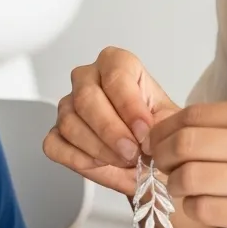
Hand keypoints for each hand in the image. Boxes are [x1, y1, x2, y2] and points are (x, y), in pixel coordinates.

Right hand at [43, 48, 179, 197]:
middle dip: (110, 130)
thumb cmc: (156, 133)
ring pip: (70, 122)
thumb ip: (162, 125)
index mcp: (117, 64)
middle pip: (86, 97)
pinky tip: (100, 163)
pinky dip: (78, 158)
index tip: (144, 131)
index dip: (129, 105)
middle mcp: (88, 79)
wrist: (149, 158)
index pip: (114, 73)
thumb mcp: (171, 124)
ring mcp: (68, 105)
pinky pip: (54, 144)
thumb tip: (146, 133)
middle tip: (132, 152)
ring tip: (123, 160)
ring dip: (99, 148)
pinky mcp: (56, 132)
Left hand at [150, 99, 226, 227]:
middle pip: (185, 143)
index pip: (194, 114)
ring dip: (174, 186)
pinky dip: (192, 209)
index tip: (156, 141)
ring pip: (189, 177)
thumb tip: (173, 127)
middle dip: (162, 156)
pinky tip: (201, 208)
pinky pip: (204, 209)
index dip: (164, 129)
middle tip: (161, 167)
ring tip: (181, 190)